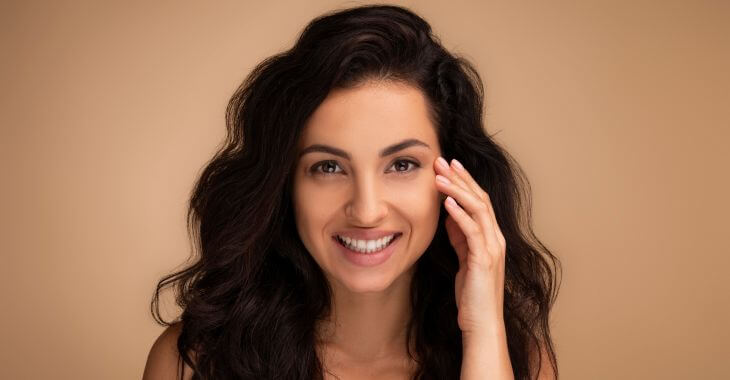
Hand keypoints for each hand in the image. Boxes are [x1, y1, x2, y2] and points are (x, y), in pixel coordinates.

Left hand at [433, 156, 506, 337]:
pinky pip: (472, 230)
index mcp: (492, 237)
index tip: (448, 165)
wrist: (482, 323)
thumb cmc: (472, 295)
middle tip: (442, 160)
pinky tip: (446, 202)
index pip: (480, 201)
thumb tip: (449, 215)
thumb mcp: (464, 259)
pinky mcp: (484, 259)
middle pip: (480, 198)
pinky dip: (459, 213)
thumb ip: (460, 237)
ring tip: (439, 176)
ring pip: (478, 209)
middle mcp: (496, 239)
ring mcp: (492, 248)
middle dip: (461, 178)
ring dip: (457, 190)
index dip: (465, 181)